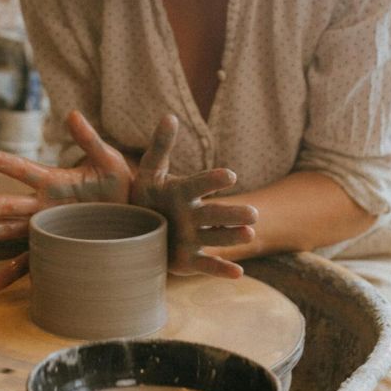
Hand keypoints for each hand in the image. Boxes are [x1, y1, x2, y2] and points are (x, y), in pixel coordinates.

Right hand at [0, 110, 132, 290]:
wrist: (136, 213)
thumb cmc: (121, 184)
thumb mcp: (108, 160)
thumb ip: (90, 140)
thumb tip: (73, 114)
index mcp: (54, 182)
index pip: (21, 169)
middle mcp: (45, 206)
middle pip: (7, 205)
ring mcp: (48, 229)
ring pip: (10, 232)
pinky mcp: (57, 250)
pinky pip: (29, 264)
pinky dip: (9, 275)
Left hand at [130, 115, 256, 277]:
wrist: (137, 228)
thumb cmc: (147, 196)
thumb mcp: (149, 172)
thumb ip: (160, 147)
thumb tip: (170, 116)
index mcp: (186, 191)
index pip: (201, 184)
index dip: (214, 180)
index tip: (230, 176)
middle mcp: (196, 214)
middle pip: (217, 214)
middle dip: (233, 214)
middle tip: (252, 214)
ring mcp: (196, 238)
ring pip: (218, 238)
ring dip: (234, 237)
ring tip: (250, 233)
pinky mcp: (190, 260)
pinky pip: (208, 265)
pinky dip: (222, 270)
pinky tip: (239, 274)